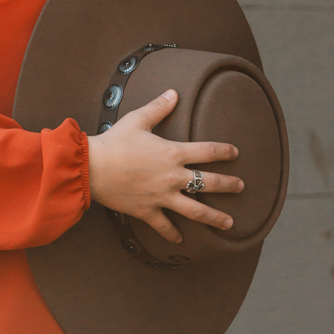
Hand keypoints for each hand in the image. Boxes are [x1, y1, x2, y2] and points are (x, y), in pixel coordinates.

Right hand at [86, 89, 243, 243]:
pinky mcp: (147, 211)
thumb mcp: (137, 120)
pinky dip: (172, 234)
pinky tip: (181, 240)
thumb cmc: (114, 142)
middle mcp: (173, 177)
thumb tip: (174, 93)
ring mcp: (162, 197)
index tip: (235, 153)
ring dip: (214, 217)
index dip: (225, 151)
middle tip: (241, 187)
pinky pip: (164, 226)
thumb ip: (159, 107)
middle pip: (209, 183)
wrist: (92, 168)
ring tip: (229, 223)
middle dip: (229, 185)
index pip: (208, 151)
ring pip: (196, 211)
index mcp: (173, 153)